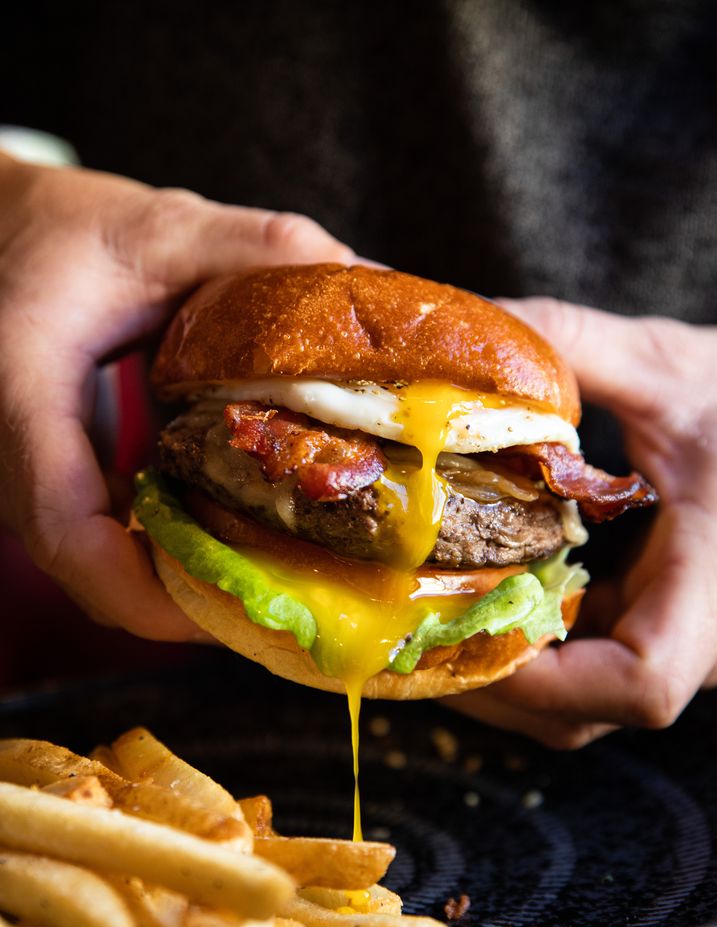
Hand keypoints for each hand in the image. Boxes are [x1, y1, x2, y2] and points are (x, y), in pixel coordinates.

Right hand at [0, 153, 353, 638]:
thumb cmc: (61, 231)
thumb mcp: (160, 226)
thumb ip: (258, 248)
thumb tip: (374, 289)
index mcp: (19, 394)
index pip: (65, 527)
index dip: (144, 589)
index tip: (232, 605)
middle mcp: (8, 457)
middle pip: (90, 573)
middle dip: (188, 602)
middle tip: (288, 596)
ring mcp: (21, 482)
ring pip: (95, 570)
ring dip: (179, 587)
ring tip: (275, 574)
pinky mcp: (47, 487)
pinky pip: (97, 548)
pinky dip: (161, 559)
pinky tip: (228, 538)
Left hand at [448, 298, 716, 747]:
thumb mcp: (668, 366)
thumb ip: (572, 344)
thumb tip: (468, 328)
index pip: (643, 682)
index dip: (545, 681)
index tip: (465, 628)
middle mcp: (707, 634)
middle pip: (586, 709)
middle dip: (487, 676)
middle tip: (407, 621)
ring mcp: (684, 643)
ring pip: (580, 702)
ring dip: (497, 664)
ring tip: (426, 610)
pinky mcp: (659, 629)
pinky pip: (587, 667)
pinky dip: (526, 642)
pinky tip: (482, 589)